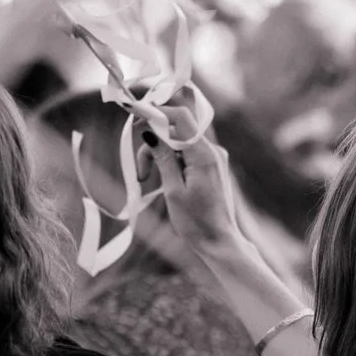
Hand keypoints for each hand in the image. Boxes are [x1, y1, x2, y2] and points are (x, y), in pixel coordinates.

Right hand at [140, 95, 247, 261]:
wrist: (220, 244)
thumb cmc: (196, 223)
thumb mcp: (173, 190)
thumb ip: (163, 158)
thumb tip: (150, 132)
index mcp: (204, 155)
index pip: (181, 117)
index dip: (157, 112)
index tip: (135, 114)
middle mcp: (212, 151)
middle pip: (176, 133)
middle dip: (153, 145)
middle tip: (140, 173)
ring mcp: (213, 158)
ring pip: (179, 144)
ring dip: (159, 156)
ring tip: (145, 181)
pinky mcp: (210, 167)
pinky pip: (186, 155)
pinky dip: (170, 162)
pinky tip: (161, 181)